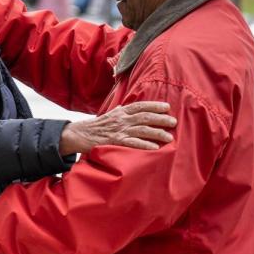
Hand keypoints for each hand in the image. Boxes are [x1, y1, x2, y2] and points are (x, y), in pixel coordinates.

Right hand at [59, 101, 175, 154]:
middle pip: (145, 117)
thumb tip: (124, 106)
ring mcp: (119, 130)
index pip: (140, 106)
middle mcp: (122, 119)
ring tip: (169, 136)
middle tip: (173, 121)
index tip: (167, 107)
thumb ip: (118, 111)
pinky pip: (133, 143)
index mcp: (121, 112)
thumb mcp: (108, 114)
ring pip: (142, 130)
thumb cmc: (96, 126)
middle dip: (160, 119)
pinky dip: (144, 144)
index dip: (154, 105)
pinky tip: (154, 147)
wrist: (80, 134)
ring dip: (157, 132)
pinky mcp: (116, 142)